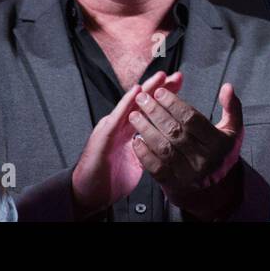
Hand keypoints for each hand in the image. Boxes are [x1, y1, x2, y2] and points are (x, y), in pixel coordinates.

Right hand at [70, 70, 183, 217]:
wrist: (88, 195)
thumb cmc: (110, 179)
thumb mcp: (138, 161)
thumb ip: (150, 148)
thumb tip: (168, 144)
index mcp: (130, 132)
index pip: (151, 110)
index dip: (166, 98)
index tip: (181, 85)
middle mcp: (121, 126)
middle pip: (143, 103)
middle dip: (160, 88)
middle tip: (176, 76)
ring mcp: (111, 129)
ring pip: (131, 105)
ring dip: (146, 89)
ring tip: (160, 77)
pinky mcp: (103, 137)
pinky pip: (117, 118)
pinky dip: (126, 104)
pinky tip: (136, 93)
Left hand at [129, 82, 244, 219]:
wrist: (215, 187)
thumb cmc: (221, 151)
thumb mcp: (233, 129)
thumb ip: (232, 107)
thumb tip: (227, 87)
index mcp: (218, 143)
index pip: (192, 119)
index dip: (174, 104)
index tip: (160, 92)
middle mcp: (204, 159)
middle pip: (175, 131)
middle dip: (155, 112)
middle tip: (142, 98)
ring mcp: (188, 173)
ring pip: (163, 148)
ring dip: (146, 130)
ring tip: (135, 116)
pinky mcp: (174, 184)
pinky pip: (156, 168)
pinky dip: (144, 154)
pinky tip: (136, 140)